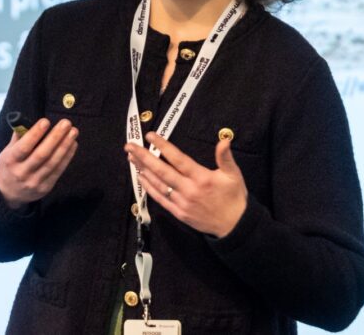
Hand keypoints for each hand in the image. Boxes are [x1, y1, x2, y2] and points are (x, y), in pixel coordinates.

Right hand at [0, 118, 78, 209]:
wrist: (9, 193)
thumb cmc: (10, 166)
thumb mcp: (7, 151)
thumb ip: (18, 137)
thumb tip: (28, 121)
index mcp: (10, 161)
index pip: (23, 147)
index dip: (35, 134)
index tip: (46, 121)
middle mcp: (22, 172)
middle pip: (41, 154)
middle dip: (55, 137)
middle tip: (66, 123)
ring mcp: (34, 182)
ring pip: (52, 162)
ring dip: (65, 146)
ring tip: (73, 132)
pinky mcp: (45, 187)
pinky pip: (58, 170)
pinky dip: (67, 156)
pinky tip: (73, 144)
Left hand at [125, 131, 246, 237]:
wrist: (235, 227)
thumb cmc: (234, 197)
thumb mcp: (234, 175)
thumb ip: (226, 157)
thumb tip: (224, 140)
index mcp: (201, 178)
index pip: (178, 158)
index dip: (163, 146)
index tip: (150, 136)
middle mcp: (188, 190)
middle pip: (161, 171)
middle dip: (144, 157)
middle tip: (129, 146)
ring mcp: (181, 202)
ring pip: (158, 184)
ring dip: (142, 170)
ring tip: (131, 158)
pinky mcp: (178, 213)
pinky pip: (160, 198)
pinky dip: (149, 187)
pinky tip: (140, 177)